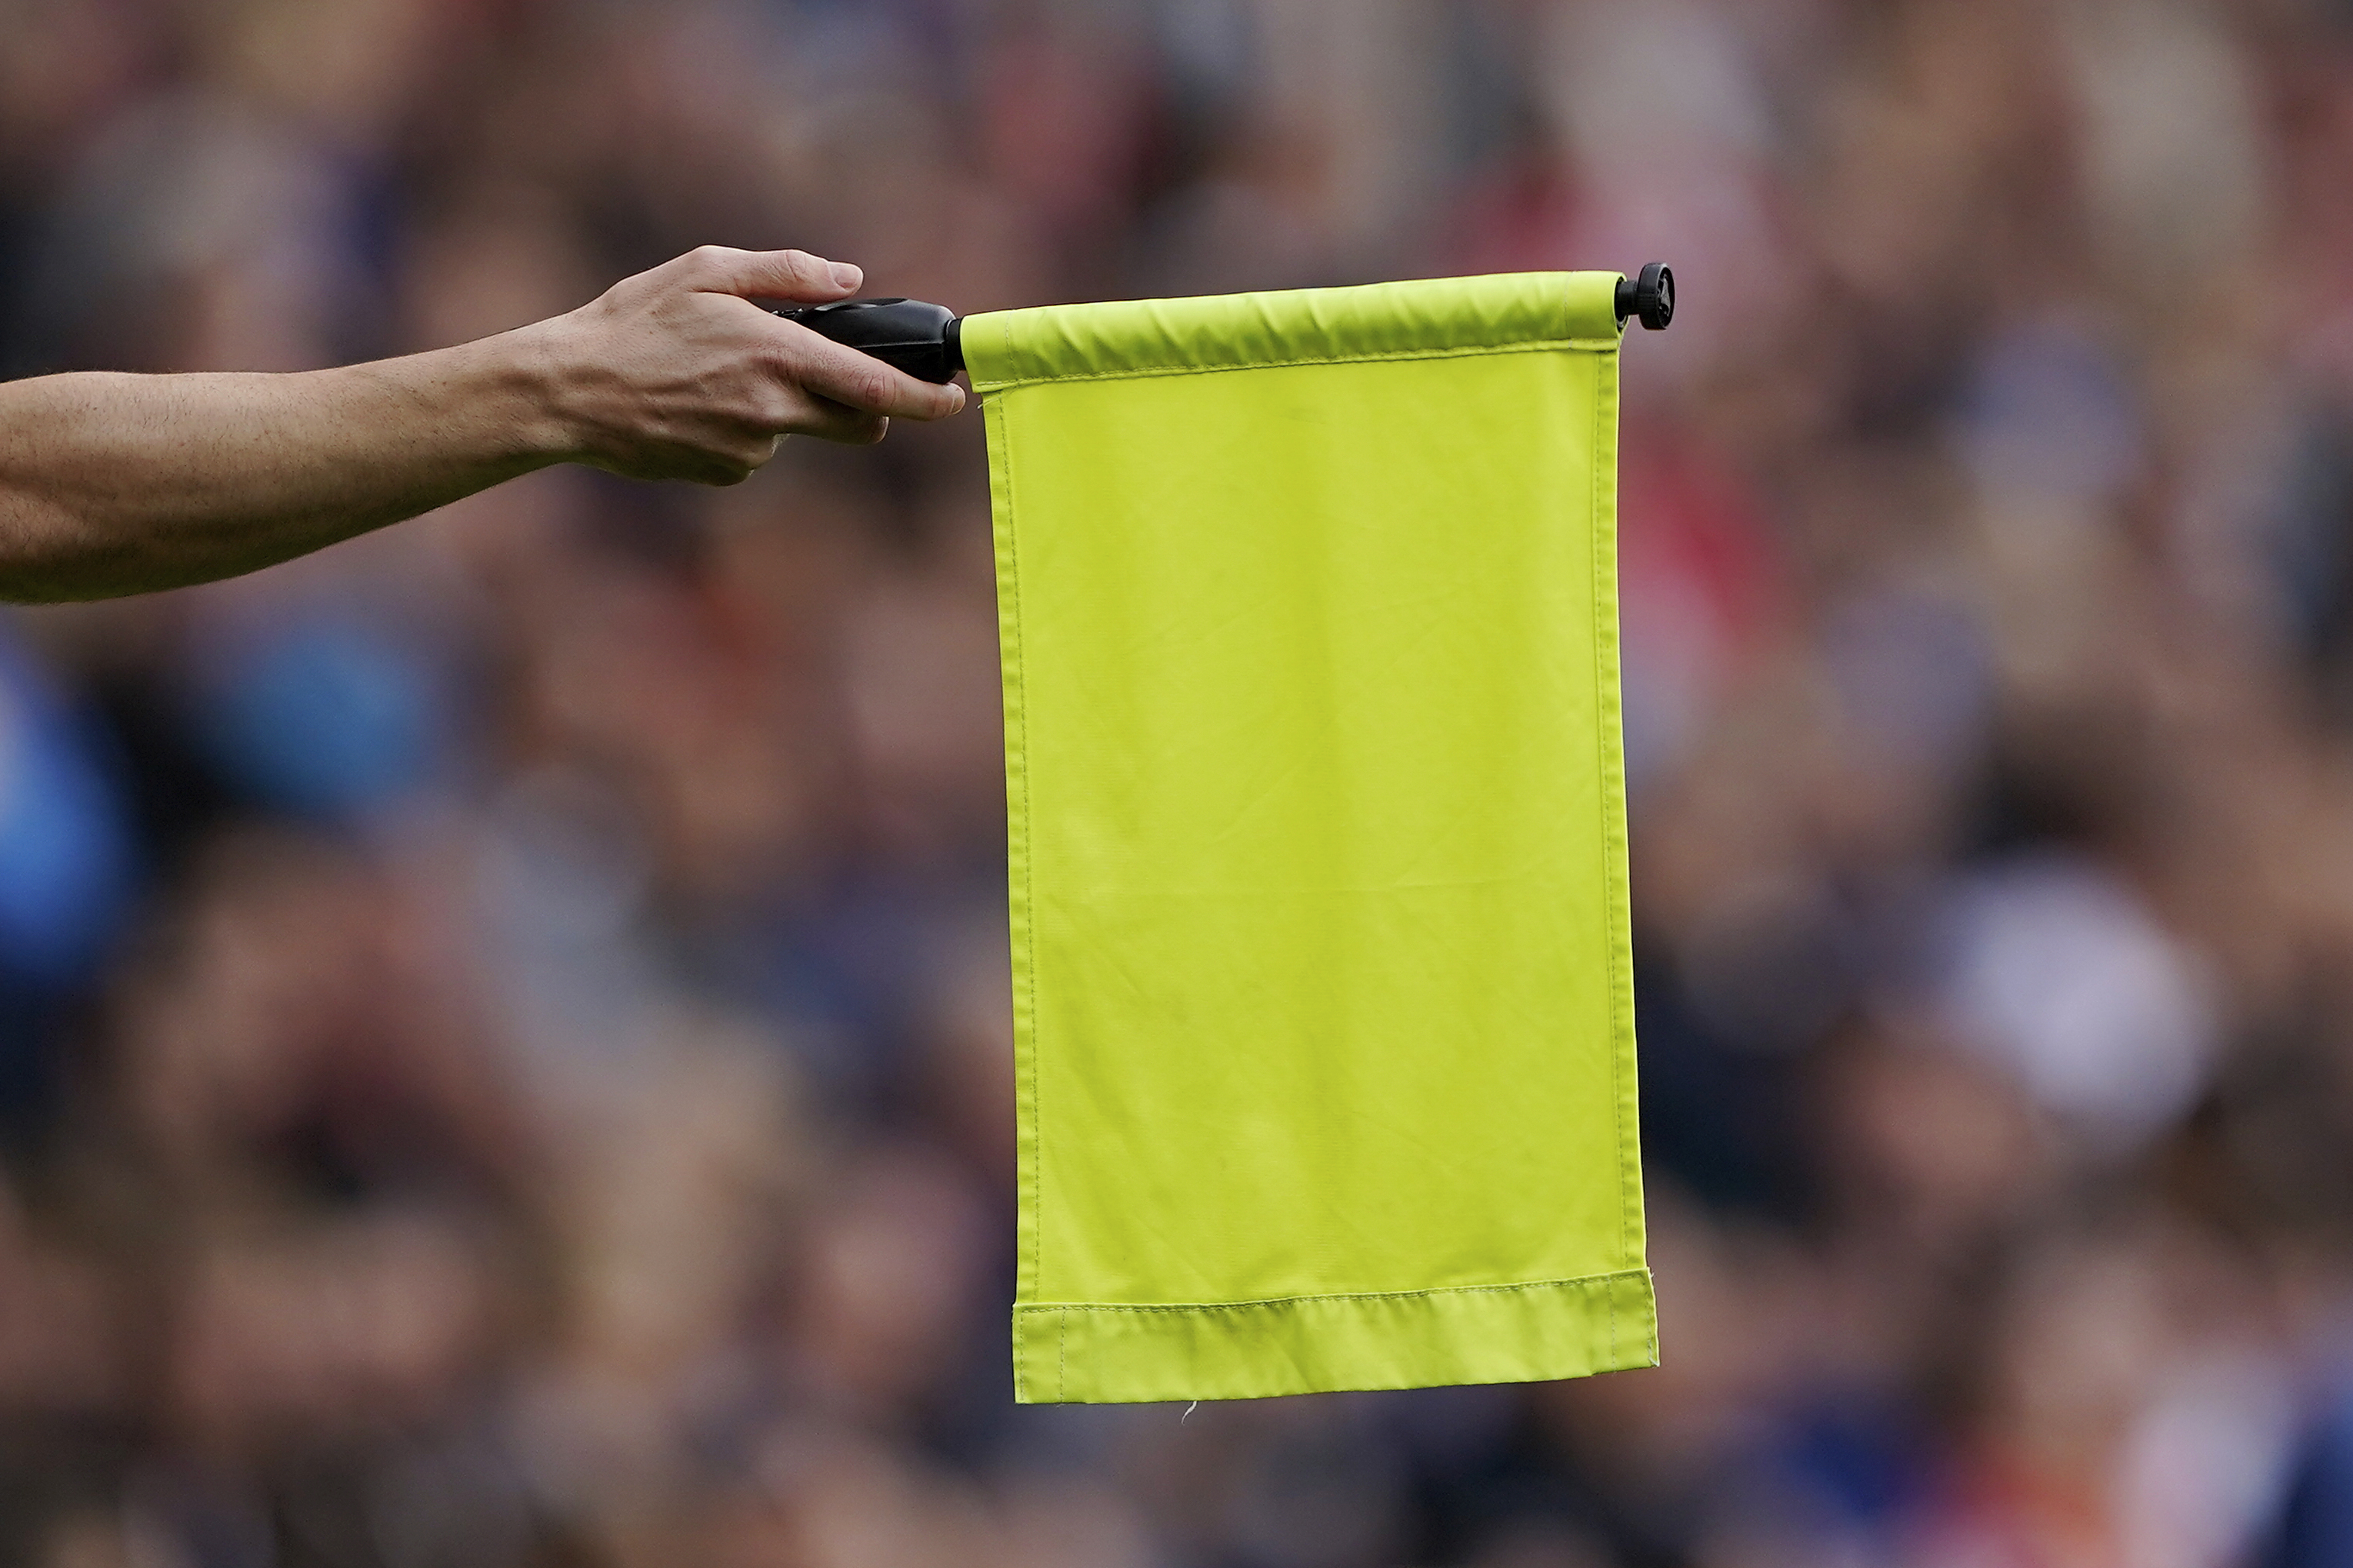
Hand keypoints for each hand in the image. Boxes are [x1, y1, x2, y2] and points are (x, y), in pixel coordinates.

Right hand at [528, 245, 966, 484]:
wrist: (568, 391)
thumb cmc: (633, 320)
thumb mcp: (707, 269)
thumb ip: (787, 271)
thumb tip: (850, 278)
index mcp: (777, 353)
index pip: (875, 388)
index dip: (926, 400)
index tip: (956, 399)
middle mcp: (772, 408)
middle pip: (857, 424)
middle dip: (868, 410)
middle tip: (844, 382)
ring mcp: (750, 449)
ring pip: (799, 432)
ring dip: (784, 409)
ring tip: (718, 377)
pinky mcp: (726, 473)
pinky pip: (757, 453)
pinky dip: (744, 431)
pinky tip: (697, 407)